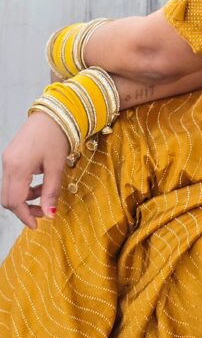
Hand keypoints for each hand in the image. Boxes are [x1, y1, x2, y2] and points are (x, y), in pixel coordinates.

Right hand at [1, 113, 69, 228]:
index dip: (25, 216)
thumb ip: (52, 192)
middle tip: (43, 212)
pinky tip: (40, 183)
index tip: (38, 224)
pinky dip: (24, 186)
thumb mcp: (57, 166)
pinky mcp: (10, 155)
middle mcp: (8, 164)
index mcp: (18, 167)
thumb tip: (50, 215)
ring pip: (9, 189)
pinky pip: (12, 178)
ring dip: (25, 197)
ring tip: (45, 194)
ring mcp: (7, 159)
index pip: (14, 201)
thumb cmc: (57, 137)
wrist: (54, 113)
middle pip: (7, 197)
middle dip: (24, 209)